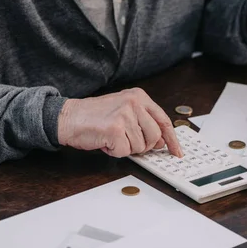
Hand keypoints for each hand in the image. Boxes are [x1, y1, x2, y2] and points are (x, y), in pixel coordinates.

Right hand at [58, 87, 183, 157]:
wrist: (69, 117)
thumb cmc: (95, 116)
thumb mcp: (123, 110)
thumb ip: (143, 121)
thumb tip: (160, 142)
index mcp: (139, 96)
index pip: (163, 120)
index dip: (172, 139)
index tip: (177, 151)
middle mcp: (134, 102)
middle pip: (154, 136)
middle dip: (142, 146)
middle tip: (126, 142)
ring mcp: (125, 115)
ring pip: (139, 146)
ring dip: (125, 148)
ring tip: (112, 137)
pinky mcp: (115, 129)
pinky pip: (124, 151)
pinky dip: (114, 151)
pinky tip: (105, 141)